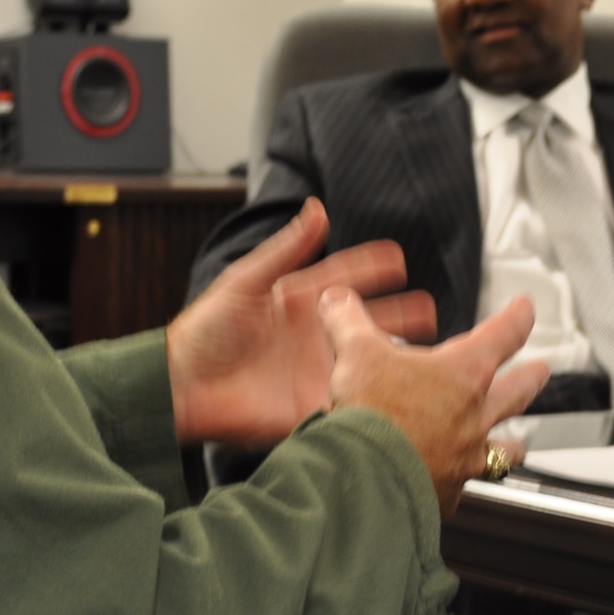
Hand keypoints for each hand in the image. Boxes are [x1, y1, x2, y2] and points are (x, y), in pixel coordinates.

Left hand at [167, 199, 435, 444]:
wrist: (182, 385)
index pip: (345, 279)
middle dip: (400, 316)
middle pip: (366, 322)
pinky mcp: (313, 405)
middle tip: (430, 311)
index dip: (371, 268)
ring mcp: (316, 371)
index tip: (399, 258)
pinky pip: (352, 402)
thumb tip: (317, 209)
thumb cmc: (205, 330)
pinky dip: (375, 399)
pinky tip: (401, 397)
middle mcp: (313, 336)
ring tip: (428, 354)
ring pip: (367, 362)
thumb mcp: (246, 281)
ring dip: (395, 359)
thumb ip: (286, 248)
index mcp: (299, 302)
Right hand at [319, 289, 549, 517]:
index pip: (503, 335)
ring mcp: (467, 456)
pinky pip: (465, 487)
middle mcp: (475, 414)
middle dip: (532, 377)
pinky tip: (456, 486)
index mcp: (462, 373)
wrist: (369, 476)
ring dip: (512, 444)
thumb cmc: (372, 413)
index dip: (518, 318)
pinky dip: (462, 484)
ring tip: (518, 446)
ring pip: (505, 449)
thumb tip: (336, 301)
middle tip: (542, 370)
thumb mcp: (355, 353)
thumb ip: (348, 322)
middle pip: (518, 392)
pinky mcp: (449, 491)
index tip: (527, 308)